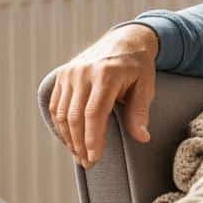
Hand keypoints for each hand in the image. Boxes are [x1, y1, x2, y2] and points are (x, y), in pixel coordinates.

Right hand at [49, 24, 158, 169]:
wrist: (126, 39)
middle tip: (88, 163)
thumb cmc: (138, 66)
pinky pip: (56, 105)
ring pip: (61, 113)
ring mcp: (70, 73)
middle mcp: (83, 73)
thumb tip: (142, 138)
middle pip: (74, 117)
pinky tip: (71, 138)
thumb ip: (140, 112)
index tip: (95, 158)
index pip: (94, 114)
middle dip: (80, 143)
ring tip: (79, 155)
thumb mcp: (146, 85)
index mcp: (105, 74)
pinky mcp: (62, 75)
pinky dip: (60, 125)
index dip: (92, 139)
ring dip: (69, 137)